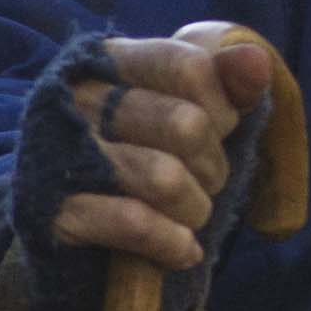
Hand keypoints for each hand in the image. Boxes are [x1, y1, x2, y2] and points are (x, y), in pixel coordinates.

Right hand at [48, 23, 277, 274]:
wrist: (57, 216)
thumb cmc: (133, 151)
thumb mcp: (174, 105)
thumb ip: (220, 79)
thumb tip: (256, 59)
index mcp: (109, 60)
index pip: (190, 67)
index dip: (223, 108)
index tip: (218, 129)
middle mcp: (78, 98)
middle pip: (185, 126)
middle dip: (212, 166)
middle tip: (203, 181)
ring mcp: (59, 153)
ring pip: (165, 178)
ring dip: (194, 208)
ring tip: (189, 216)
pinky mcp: (54, 210)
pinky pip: (135, 223)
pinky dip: (172, 243)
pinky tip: (181, 250)